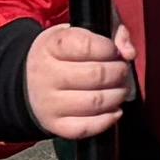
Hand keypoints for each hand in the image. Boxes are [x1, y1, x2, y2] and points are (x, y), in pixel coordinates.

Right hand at [23, 22, 138, 138]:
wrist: (30, 81)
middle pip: (96, 75)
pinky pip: (87, 127)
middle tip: (121, 71)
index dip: (109, 49)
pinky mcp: (55, 125)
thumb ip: (112, 33)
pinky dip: (108, 119)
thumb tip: (129, 52)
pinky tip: (114, 109)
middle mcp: (46, 74)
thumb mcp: (82, 33)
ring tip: (120, 89)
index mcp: (52, 46)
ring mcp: (49, 102)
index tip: (113, 51)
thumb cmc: (65, 54)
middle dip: (119, 72)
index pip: (86, 46)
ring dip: (118, 95)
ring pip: (96, 102)